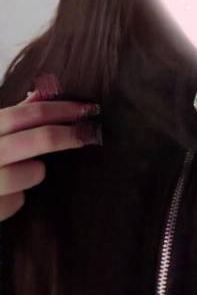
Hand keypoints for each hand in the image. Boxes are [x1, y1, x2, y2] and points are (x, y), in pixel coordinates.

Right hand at [0, 91, 101, 221]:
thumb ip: (12, 115)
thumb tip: (44, 91)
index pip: (26, 113)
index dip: (61, 109)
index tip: (89, 108)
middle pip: (37, 140)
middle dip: (69, 136)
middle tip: (90, 135)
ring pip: (31, 173)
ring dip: (35, 172)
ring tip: (26, 172)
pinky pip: (15, 203)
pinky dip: (15, 200)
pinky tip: (4, 196)